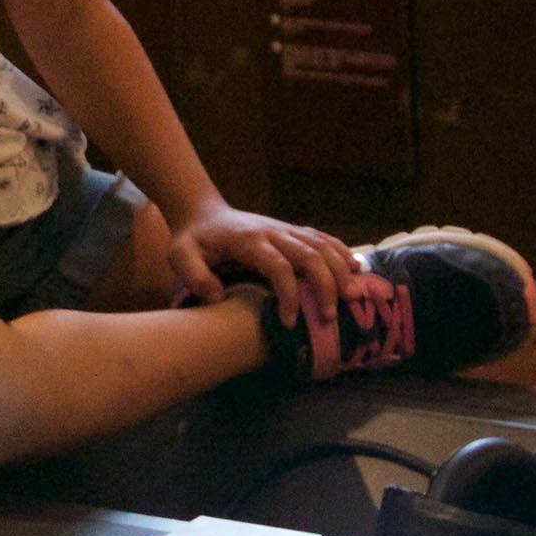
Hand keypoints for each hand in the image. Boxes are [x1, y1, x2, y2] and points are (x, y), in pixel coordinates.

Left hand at [168, 204, 358, 330]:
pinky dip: (341, 252)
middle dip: (324, 287)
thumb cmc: (193, 240)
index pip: (277, 265)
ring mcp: (285, 229)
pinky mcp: (292, 231)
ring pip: (322, 245)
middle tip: (328, 318)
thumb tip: (218, 298)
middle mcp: (272, 232)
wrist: (203, 213)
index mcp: (247, 240)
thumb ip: (194, 276)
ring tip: (353, 300)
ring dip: (340, 271)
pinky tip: (356, 271)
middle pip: (309, 255)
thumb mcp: (180, 256)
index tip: (288, 322)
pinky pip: (323, 238)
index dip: (288, 294)